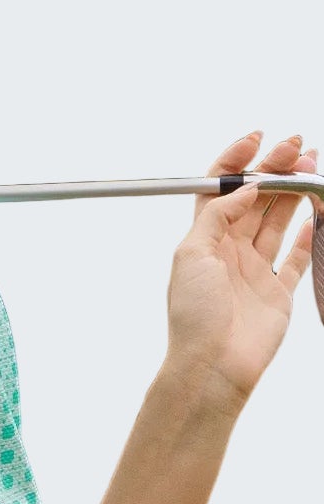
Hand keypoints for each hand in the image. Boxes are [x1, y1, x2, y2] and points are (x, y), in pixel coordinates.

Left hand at [164, 132, 317, 407]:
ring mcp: (255, 272)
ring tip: (311, 164)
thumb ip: (217, 216)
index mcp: (204, 243)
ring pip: (279, 220)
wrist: (212, 364)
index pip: (219, 193)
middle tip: (296, 146)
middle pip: (255, 201)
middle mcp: (229, 254)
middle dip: (274, 169)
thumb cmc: (194, 315)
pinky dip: (310, 233)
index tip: (256, 139)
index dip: (236, 164)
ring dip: (295, 191)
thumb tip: (243, 188)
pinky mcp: (278, 292)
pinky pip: (298, 256)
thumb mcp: (192, 254)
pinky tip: (318, 211)